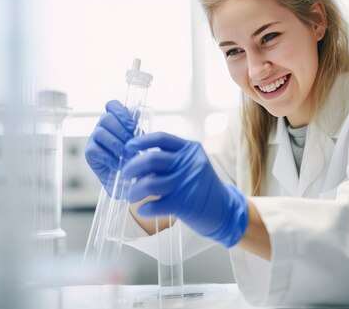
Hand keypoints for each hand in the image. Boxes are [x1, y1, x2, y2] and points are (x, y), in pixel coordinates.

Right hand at [84, 100, 135, 193]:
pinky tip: (119, 164)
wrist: (126, 180)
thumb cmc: (133, 157)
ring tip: (128, 156)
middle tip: (133, 144)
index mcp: (115, 120)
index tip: (132, 126)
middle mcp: (102, 126)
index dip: (121, 112)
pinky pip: (97, 150)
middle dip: (122, 131)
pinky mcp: (89, 152)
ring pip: (101, 133)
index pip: (112, 105)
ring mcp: (94, 138)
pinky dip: (110, 157)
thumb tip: (137, 112)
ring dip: (117, 145)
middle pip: (107, 118)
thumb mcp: (138, 141)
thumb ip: (136, 127)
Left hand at [121, 132, 247, 247]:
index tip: (127, 147)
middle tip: (124, 175)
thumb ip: (172, 158)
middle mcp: (189, 163)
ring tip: (131, 196)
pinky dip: (145, 209)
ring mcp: (187, 182)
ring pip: (150, 183)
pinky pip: (156, 204)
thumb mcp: (192, 165)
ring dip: (134, 190)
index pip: (161, 139)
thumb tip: (137, 157)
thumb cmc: (201, 187)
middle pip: (152, 159)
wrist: (224, 209)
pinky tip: (142, 210)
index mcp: (190, 149)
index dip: (141, 141)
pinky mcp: (185, 203)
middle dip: (132, 167)